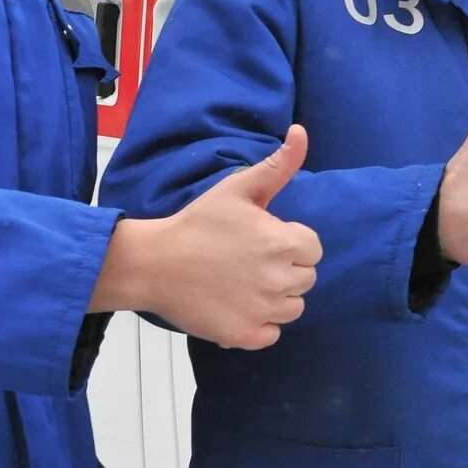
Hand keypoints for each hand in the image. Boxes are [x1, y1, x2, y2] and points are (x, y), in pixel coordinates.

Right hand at [98, 127, 321, 348]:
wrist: (154, 263)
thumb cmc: (197, 223)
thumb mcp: (238, 188)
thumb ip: (278, 164)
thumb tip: (301, 132)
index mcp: (284, 243)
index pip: (313, 249)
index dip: (290, 242)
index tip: (262, 240)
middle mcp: (280, 280)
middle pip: (306, 279)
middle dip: (285, 269)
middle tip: (249, 261)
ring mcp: (263, 311)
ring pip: (293, 308)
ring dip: (276, 298)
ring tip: (244, 283)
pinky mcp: (246, 336)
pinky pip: (271, 334)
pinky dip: (259, 325)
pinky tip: (236, 306)